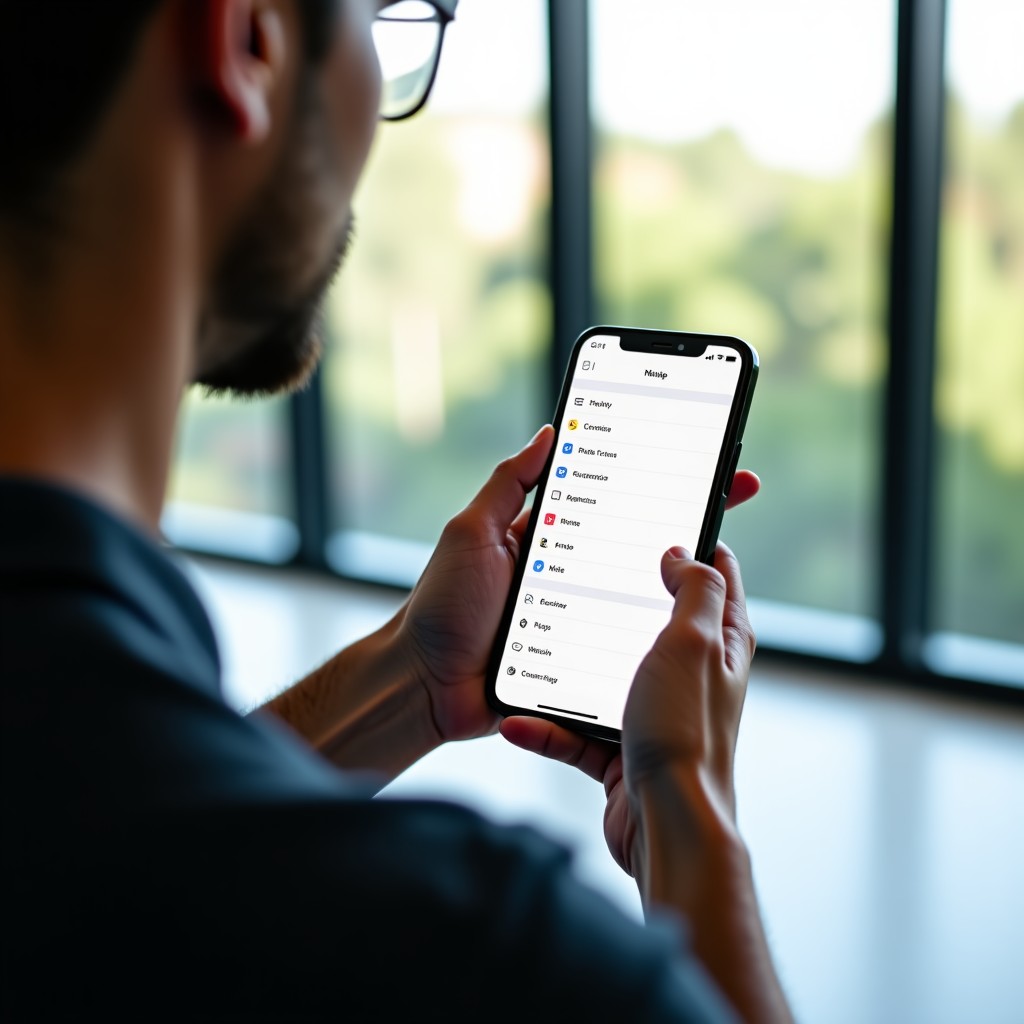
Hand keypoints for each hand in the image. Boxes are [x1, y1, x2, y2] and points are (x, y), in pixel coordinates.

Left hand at [400, 428, 758, 748]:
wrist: (425, 686)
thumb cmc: (441, 606)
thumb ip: (507, 484)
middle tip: (729, 496)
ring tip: (719, 558)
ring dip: (676, 581)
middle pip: (635, 542)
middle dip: (683, 520)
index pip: (608, 496)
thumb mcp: (470, 532)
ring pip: (638, 594)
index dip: (648, 477)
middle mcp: (570, 572)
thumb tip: (549, 432)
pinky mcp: (581, 657)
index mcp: (547, 535)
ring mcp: (579, 615)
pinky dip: (653, 635)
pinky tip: (684, 624)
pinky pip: (623, 643)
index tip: (693, 458)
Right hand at [501, 542, 755, 876]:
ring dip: (562, 670)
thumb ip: (694, 589)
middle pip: (647, 619)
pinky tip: (514, 720)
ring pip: (599, 673)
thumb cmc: (686, 733)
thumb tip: (681, 553)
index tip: (652, 517)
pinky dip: (545, 726)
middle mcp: (689, 673)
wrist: (668, 825)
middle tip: (571, 571)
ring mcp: (653, 710)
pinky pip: (575, 728)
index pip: (714, 575)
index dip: (691, 541)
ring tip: (525, 650)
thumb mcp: (692, 642)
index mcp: (718, 642)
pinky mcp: (621, 748)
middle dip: (610, 598)